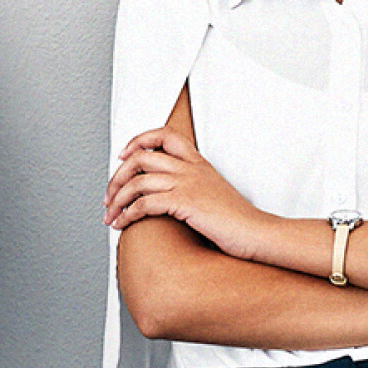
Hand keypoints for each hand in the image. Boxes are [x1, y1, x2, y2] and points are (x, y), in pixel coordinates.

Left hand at [106, 127, 275, 259]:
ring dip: (116, 199)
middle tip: (109, 194)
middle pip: (141, 157)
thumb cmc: (239, 221)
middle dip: (117, 176)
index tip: (125, 156)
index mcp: (199, 164)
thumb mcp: (216, 194)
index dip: (139, 140)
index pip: (164, 135)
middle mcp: (191, 170)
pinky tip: (123, 224)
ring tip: (110, 214)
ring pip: (137, 181)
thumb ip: (195, 188)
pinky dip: (127, 214)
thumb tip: (170, 196)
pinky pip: (144, 204)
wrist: (257, 232)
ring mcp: (188, 185)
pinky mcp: (185, 203)